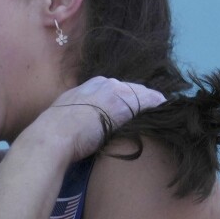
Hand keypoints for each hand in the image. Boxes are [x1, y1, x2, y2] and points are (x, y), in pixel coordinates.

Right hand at [37, 77, 165, 161]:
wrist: (54, 135)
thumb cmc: (55, 130)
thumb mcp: (67, 112)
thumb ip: (81, 111)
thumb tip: (84, 120)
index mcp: (90, 84)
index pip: (116, 88)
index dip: (127, 98)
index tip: (134, 107)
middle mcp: (104, 83)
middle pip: (131, 88)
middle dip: (142, 98)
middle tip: (154, 107)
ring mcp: (115, 92)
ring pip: (141, 93)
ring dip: (152, 102)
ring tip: (164, 109)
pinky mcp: (124, 105)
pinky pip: (147, 101)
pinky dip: (157, 105)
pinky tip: (165, 109)